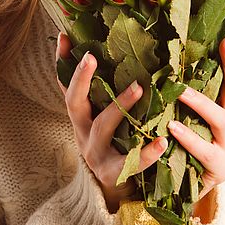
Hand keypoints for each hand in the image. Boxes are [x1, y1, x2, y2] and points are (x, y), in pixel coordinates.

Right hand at [56, 33, 166, 212]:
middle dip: (81, 79)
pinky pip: (129, 161)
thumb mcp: (106, 115)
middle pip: (74, 103)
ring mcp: (96, 153)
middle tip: (91, 58)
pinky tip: (162, 140)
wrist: (116, 187)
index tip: (65, 37)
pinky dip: (147, 152)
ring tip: (139, 87)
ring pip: (102, 127)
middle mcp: (83, 132)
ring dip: (119, 105)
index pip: (66, 85)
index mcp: (82, 116)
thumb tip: (119, 54)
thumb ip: (108, 90)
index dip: (63, 63)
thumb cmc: (116, 141)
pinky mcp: (114, 172)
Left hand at [169, 35, 224, 203]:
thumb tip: (161, 69)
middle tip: (212, 49)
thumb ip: (178, 105)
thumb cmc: (177, 154)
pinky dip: (189, 139)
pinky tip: (172, 130)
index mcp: (220, 116)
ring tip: (180, 93)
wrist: (177, 197)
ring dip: (201, 104)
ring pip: (221, 121)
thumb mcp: (180, 125)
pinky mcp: (218, 170)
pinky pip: (206, 152)